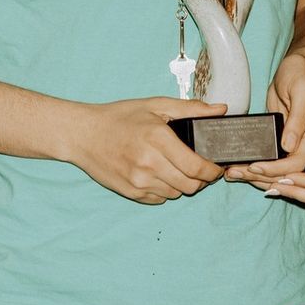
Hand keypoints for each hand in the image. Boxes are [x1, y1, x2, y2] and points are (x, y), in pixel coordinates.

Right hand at [66, 98, 225, 203]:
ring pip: (177, 193)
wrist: (83, 134)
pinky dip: (166, 189)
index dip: (213, 170)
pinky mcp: (131, 193)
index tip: (217, 166)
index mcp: (158, 139)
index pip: (197, 167)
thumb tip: (220, 110)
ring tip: (178, 168)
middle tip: (201, 167)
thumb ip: (190, 109)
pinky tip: (159, 173)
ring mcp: (139, 182)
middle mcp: (149, 164)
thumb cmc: (120, 117)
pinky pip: (160, 198)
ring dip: (184, 184)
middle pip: (191, 185)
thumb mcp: (155, 105)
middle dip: (202, 179)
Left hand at [226, 52, 304, 185]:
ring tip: (231, 173)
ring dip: (255, 176)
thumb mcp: (301, 93)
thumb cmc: (301, 76)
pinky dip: (255, 167)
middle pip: (285, 173)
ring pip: (276, 172)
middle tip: (234, 173)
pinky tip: (238, 167)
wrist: (299, 69)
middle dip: (260, 176)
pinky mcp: (282, 144)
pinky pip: (271, 161)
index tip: (255, 167)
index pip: (297, 163)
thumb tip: (289, 146)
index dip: (276, 170)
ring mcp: (294, 147)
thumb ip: (297, 119)